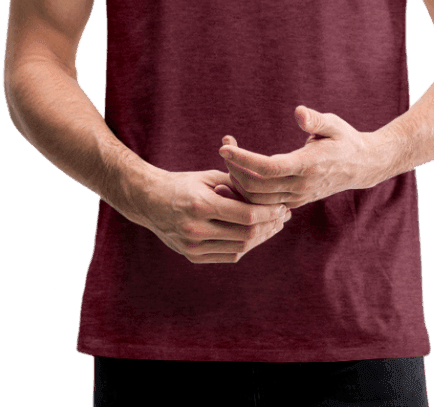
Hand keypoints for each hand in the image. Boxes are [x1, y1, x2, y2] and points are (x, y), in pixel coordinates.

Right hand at [144, 168, 291, 263]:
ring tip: (273, 226)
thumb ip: (237, 186)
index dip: (269, 213)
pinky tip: (255, 234)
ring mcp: (193, 246)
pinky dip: (244, 246)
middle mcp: (196, 229)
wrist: (149, 201)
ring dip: (260, 238)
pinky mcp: (192, 257)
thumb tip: (268, 196)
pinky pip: (227, 255)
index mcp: (201, 205)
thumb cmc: (184, 184)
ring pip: (239, 248)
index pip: (246, 215)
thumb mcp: (209, 177)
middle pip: (245, 234)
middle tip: (283, 217)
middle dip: (269, 226)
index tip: (283, 206)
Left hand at [219, 106, 375, 210]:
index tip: (225, 147)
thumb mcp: (334, 124)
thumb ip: (316, 120)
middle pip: (257, 187)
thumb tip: (299, 112)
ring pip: (258, 200)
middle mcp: (300, 186)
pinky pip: (265, 204)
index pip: (268, 168)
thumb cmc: (345, 139)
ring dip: (238, 182)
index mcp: (308, 166)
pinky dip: (247, 192)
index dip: (243, 160)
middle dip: (235, 169)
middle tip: (224, 149)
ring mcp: (297, 197)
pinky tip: (238, 175)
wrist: (361, 166)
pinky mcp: (294, 201)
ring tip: (229, 160)